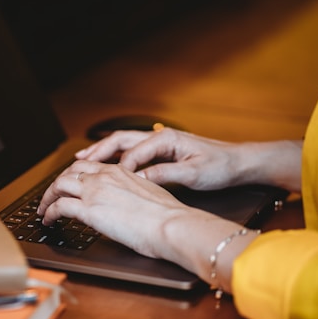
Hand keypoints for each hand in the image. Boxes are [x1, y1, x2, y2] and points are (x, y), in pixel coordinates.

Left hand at [37, 159, 194, 258]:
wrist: (171, 224)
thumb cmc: (168, 216)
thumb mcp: (148, 193)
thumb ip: (130, 192)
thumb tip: (125, 202)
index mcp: (118, 171)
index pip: (87, 166)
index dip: (72, 174)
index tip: (67, 183)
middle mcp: (103, 177)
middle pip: (68, 172)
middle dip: (56, 184)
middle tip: (50, 196)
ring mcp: (94, 192)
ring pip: (58, 186)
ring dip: (47, 197)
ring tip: (44, 209)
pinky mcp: (89, 210)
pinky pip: (59, 207)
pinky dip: (49, 212)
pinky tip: (48, 220)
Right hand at [75, 128, 301, 191]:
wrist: (241, 162)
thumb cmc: (221, 165)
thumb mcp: (195, 173)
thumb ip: (165, 173)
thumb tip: (140, 178)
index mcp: (165, 138)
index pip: (132, 152)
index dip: (115, 168)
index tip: (101, 182)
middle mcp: (158, 136)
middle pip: (119, 141)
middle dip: (97, 151)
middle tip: (77, 162)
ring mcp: (158, 142)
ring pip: (122, 144)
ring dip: (102, 151)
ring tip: (82, 159)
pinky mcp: (161, 151)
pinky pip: (131, 151)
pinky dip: (114, 157)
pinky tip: (106, 165)